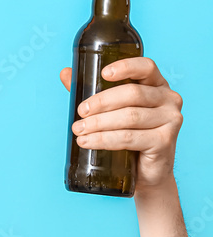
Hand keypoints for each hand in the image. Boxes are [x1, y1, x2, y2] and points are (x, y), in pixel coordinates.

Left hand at [60, 57, 183, 190]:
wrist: (146, 169)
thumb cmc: (129, 131)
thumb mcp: (111, 108)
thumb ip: (90, 89)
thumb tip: (65, 73)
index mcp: (157, 84)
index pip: (146, 67)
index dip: (125, 67)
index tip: (103, 74)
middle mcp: (169, 99)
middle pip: (132, 93)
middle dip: (101, 102)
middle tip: (80, 112)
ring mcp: (171, 120)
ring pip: (129, 117)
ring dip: (99, 123)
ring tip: (79, 130)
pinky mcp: (165, 141)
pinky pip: (130, 138)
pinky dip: (104, 140)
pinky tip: (88, 142)